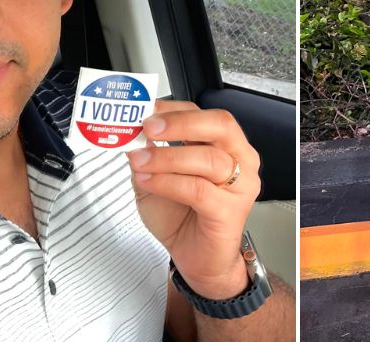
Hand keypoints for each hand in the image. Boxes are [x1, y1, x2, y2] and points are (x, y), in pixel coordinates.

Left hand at [127, 101, 261, 299]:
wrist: (196, 259)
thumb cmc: (182, 217)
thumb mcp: (156, 177)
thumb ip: (147, 154)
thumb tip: (129, 132)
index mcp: (226, 145)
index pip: (206, 114)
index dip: (175, 109)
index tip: (144, 111)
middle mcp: (240, 160)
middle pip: (220, 125)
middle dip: (180, 123)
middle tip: (148, 127)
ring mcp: (240, 186)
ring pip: (207, 158)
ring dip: (166, 157)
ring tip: (139, 161)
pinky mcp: (230, 211)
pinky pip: (198, 190)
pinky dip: (168, 182)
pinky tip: (149, 181)